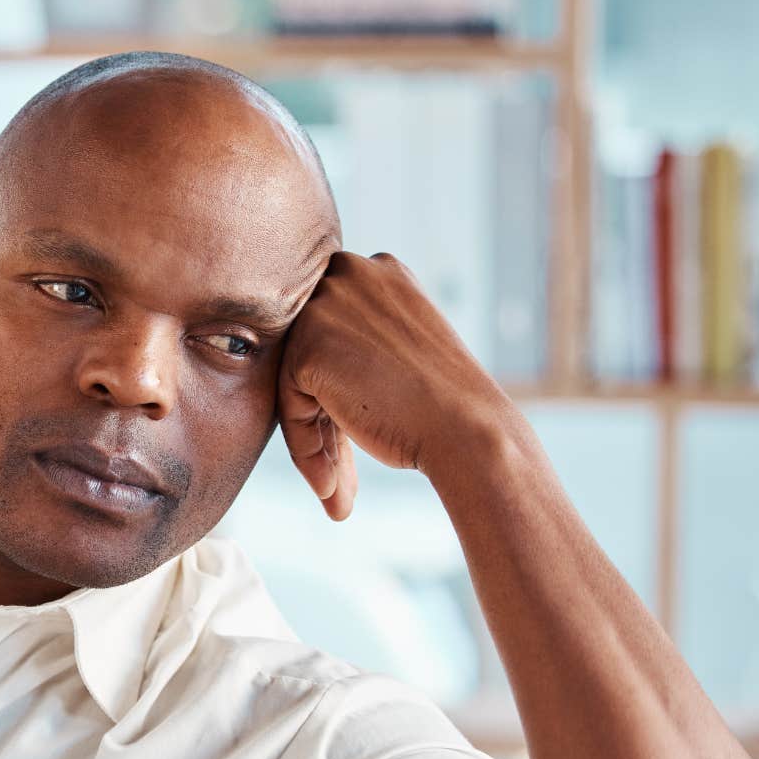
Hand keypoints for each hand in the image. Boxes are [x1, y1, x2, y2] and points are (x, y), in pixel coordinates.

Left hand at [276, 251, 517, 520]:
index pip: (329, 333)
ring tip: (335, 488)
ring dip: (311, 439)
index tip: (344, 445)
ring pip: (293, 381)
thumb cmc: (443, 406)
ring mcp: (327, 305)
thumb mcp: (400, 352)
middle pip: (307, 354)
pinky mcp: (308, 346)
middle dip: (318, 418)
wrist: (469, 431)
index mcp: (380, 271)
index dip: (334, 392)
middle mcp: (350, 273)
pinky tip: (332, 484)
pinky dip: (305, 447)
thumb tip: (312, 367)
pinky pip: (288, 405)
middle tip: (335, 478)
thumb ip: (356, 347)